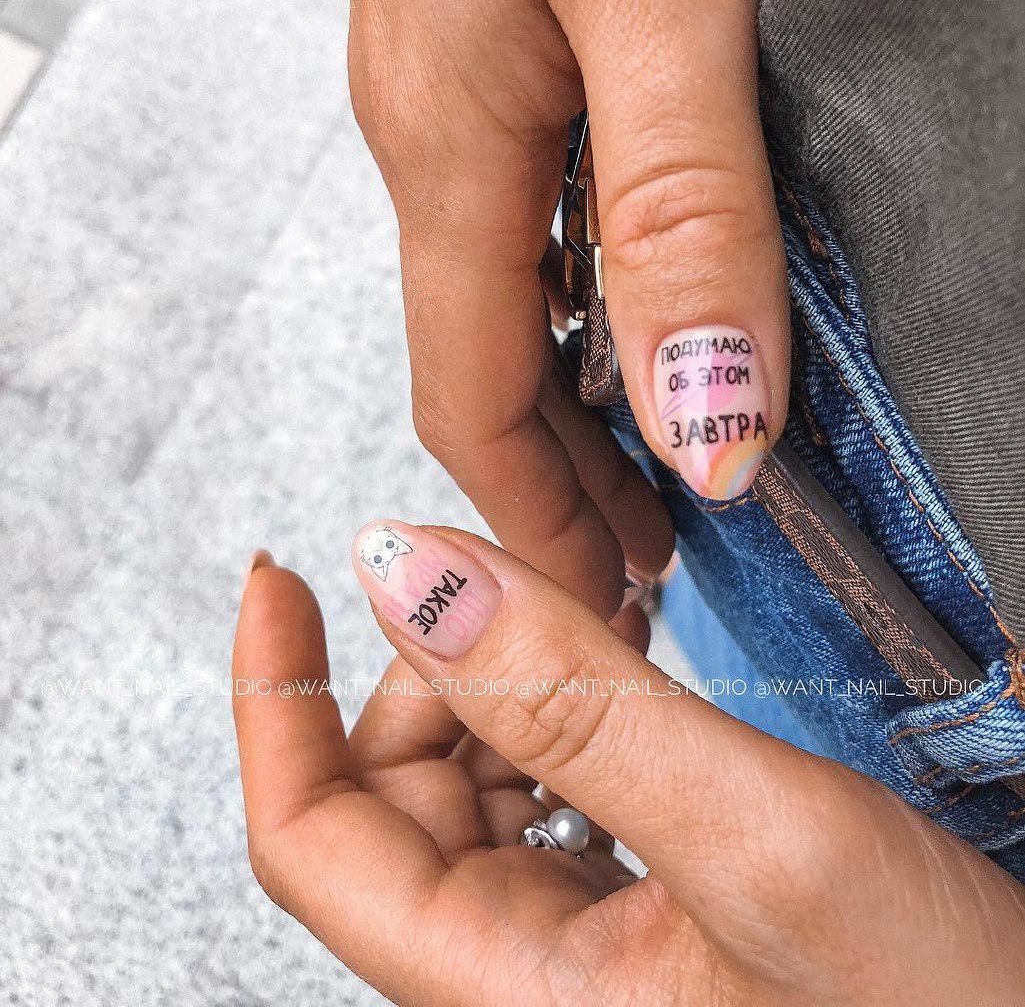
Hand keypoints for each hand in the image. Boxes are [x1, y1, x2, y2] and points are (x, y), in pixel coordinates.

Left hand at [233, 535, 1024, 1005]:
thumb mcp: (756, 835)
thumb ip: (575, 701)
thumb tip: (412, 569)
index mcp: (507, 993)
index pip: (311, 840)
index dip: (275, 698)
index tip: (279, 576)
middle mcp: (518, 979)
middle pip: (392, 795)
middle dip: (439, 668)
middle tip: (528, 586)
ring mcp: (574, 954)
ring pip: (471, 787)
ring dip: (509, 686)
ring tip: (598, 626)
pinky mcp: (632, 922)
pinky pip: (549, 798)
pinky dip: (565, 714)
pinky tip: (623, 676)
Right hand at [335, 0, 788, 614]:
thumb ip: (682, 210)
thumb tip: (707, 423)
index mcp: (445, 142)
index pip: (472, 395)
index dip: (543, 517)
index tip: (617, 598)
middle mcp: (429, 121)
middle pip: (480, 352)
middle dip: (561, 472)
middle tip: (655, 546)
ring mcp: (450, 66)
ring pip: (502, 276)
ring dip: (571, 377)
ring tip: (656, 443)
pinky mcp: (488, 10)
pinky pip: (524, 189)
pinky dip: (576, 274)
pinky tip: (630, 276)